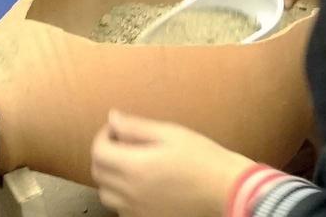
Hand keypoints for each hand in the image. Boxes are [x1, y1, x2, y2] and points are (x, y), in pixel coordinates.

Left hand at [90, 110, 250, 216]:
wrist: (226, 189)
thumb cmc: (204, 158)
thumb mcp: (172, 134)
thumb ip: (137, 127)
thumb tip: (113, 118)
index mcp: (134, 167)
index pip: (98, 151)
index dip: (103, 135)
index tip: (116, 128)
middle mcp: (129, 192)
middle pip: (98, 172)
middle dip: (105, 153)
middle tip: (123, 142)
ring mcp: (135, 209)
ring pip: (106, 193)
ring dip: (111, 176)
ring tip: (131, 164)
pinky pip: (120, 207)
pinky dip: (122, 194)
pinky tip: (142, 184)